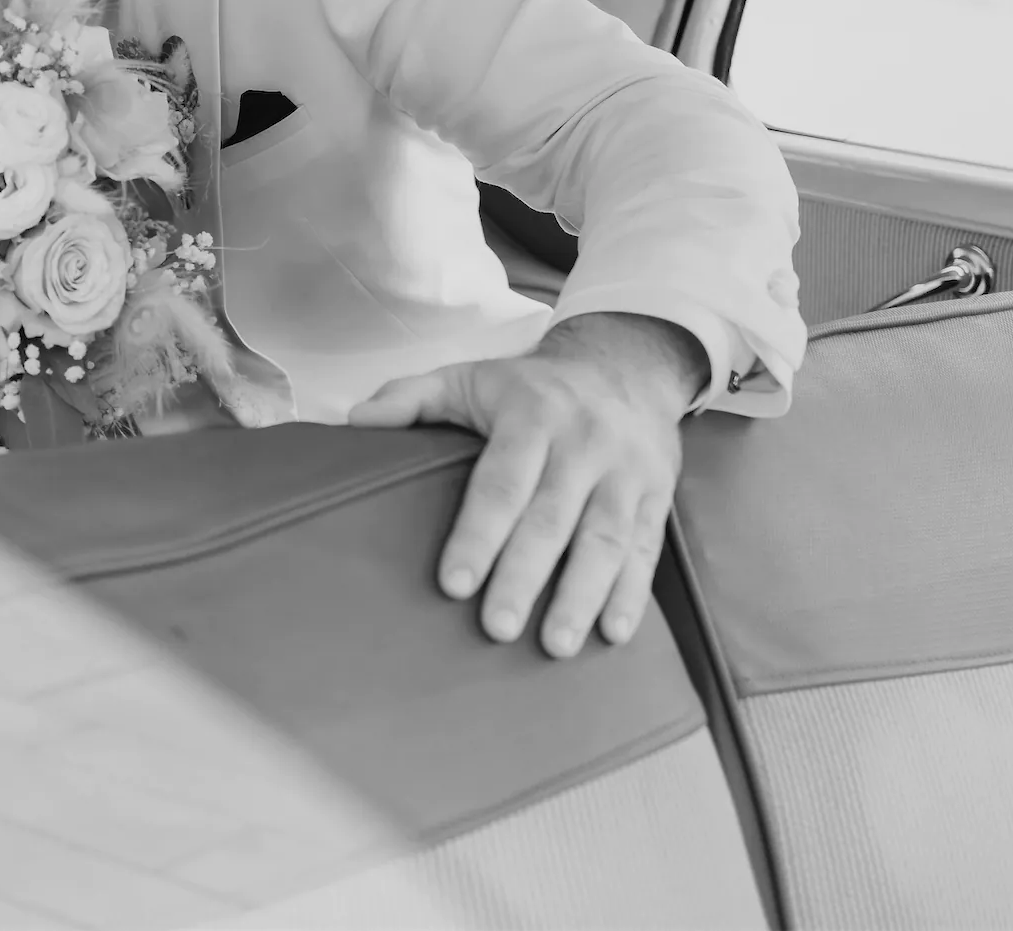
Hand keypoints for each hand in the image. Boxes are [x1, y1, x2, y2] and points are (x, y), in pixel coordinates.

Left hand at [348, 313, 706, 657]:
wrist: (625, 366)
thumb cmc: (531, 387)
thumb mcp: (470, 377)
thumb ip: (410, 398)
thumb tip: (356, 423)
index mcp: (531, 415)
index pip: (502, 482)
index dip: (478, 535)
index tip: (453, 583)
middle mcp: (583, 443)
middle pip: (551, 518)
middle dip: (525, 576)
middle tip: (497, 628)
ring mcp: (625, 472)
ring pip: (605, 539)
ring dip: (582, 595)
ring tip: (555, 645)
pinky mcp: (656, 496)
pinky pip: (646, 549)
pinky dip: (632, 594)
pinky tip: (612, 633)